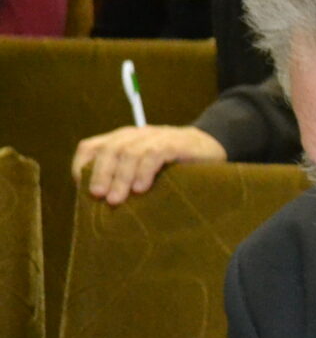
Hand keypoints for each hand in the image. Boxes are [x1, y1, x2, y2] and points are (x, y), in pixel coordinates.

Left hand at [72, 126, 227, 204]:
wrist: (211, 146)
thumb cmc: (173, 164)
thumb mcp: (144, 167)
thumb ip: (125, 175)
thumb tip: (101, 201)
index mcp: (122, 140)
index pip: (90, 147)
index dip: (82, 166)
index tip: (82, 189)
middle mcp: (136, 135)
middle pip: (109, 150)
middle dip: (101, 174)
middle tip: (99, 197)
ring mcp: (156, 137)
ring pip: (129, 152)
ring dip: (120, 177)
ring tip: (117, 200)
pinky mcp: (175, 143)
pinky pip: (153, 154)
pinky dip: (144, 172)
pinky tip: (142, 189)